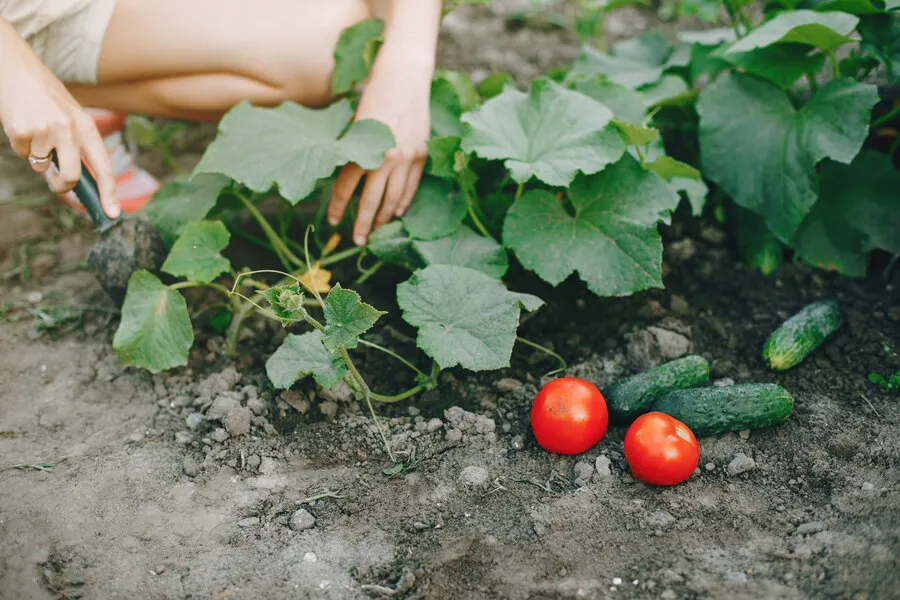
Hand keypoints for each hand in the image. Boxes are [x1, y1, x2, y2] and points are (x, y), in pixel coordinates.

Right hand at [0, 20, 118, 217]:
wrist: (13, 66)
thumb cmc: (43, 94)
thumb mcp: (68, 116)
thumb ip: (74, 146)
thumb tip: (71, 183)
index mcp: (86, 126)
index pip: (103, 166)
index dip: (110, 193)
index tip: (113, 213)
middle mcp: (69, 129)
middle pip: (71, 177)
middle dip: (63, 187)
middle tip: (57, 185)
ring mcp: (44, 131)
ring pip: (41, 166)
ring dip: (35, 156)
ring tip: (33, 129)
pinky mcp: (21, 131)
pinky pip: (21, 153)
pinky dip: (19, 144)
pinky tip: (19, 122)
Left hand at [327, 46, 432, 245]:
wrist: (405, 77)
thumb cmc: (374, 93)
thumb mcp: (356, 123)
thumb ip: (352, 150)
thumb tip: (345, 175)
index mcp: (363, 150)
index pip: (346, 187)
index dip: (337, 207)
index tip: (333, 222)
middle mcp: (385, 158)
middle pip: (370, 200)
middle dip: (363, 223)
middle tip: (357, 240)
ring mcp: (406, 158)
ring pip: (394, 198)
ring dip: (384, 217)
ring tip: (377, 231)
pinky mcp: (421, 154)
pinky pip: (411, 186)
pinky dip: (404, 202)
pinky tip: (397, 213)